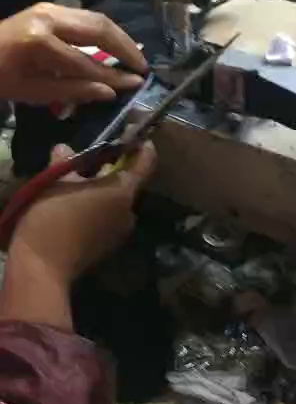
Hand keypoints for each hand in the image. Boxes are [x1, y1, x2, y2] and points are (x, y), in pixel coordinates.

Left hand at [0, 3, 146, 103]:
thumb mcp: (33, 92)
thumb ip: (74, 91)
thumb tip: (111, 92)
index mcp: (40, 42)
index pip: (87, 62)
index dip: (114, 76)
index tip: (136, 84)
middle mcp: (48, 17)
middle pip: (99, 28)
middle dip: (125, 48)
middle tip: (143, 67)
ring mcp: (49, 8)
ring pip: (96, 18)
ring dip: (118, 37)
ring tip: (133, 57)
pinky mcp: (49, 8)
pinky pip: (85, 18)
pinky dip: (104, 32)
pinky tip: (113, 47)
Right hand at [0, 141, 155, 330]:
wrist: (42, 268)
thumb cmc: (53, 217)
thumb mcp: (55, 181)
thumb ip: (65, 161)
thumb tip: (65, 148)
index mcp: (123, 192)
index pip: (145, 163)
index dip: (141, 146)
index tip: (133, 135)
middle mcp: (129, 211)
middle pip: (128, 183)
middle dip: (112, 170)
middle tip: (90, 161)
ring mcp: (120, 232)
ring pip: (116, 202)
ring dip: (102, 191)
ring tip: (77, 185)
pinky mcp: (107, 247)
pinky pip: (107, 219)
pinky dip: (96, 209)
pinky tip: (75, 208)